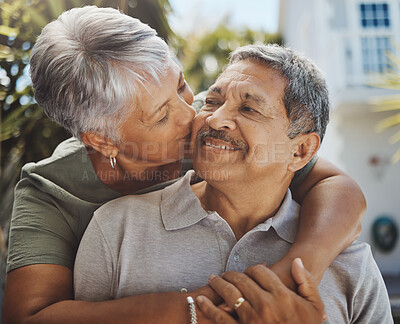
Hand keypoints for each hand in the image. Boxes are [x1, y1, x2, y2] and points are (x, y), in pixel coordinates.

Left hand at [197, 258, 325, 323]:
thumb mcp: (315, 308)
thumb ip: (306, 283)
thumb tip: (297, 261)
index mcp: (282, 296)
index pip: (261, 271)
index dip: (254, 268)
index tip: (252, 271)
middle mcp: (265, 305)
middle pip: (242, 279)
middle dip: (233, 273)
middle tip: (227, 273)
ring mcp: (251, 319)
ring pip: (229, 292)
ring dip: (218, 283)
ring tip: (213, 279)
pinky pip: (220, 317)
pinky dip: (207, 307)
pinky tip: (200, 300)